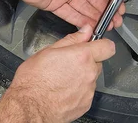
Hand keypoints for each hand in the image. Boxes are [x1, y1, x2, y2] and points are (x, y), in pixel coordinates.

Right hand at [0, 25, 114, 122]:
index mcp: (82, 57)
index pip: (107, 46)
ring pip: (91, 78)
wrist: (30, 106)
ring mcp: (89, 90)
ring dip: (81, 77)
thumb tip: (84, 32)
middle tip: (68, 63)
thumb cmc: (34, 80)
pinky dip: (78, 91)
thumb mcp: (48, 51)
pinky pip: (86, 93)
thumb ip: (72, 40)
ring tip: (61, 79)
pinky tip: (62, 90)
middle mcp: (89, 73)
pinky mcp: (86, 104)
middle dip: (86, 61)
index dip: (101, 44)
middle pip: (97, 63)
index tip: (94, 45)